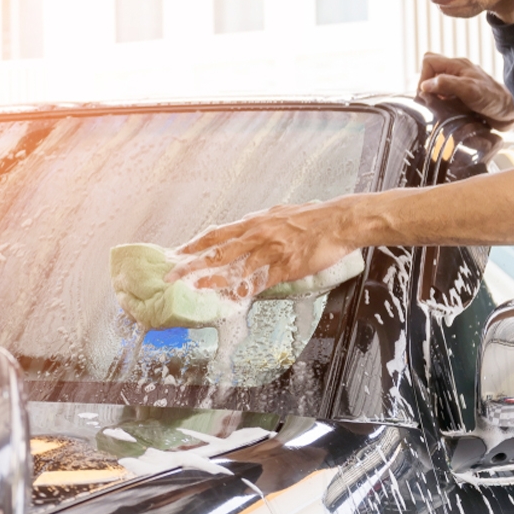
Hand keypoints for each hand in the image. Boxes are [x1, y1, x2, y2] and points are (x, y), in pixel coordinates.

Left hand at [165, 202, 355, 291]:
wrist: (339, 221)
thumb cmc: (312, 218)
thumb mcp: (279, 215)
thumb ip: (260, 227)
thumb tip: (246, 234)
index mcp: (255, 222)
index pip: (217, 234)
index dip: (195, 245)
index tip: (178, 254)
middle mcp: (258, 235)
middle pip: (218, 251)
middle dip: (193, 264)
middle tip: (174, 275)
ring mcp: (270, 251)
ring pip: (235, 267)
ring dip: (212, 280)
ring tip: (194, 288)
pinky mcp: (285, 266)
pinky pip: (261, 281)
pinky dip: (245, 291)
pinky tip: (232, 299)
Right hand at [419, 52, 513, 129]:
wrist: (511, 112)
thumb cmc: (494, 99)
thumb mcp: (469, 90)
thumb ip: (446, 84)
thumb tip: (424, 85)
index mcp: (457, 65)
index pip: (428, 61)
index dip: (423, 77)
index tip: (428, 94)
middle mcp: (456, 72)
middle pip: (429, 73)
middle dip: (426, 89)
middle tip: (433, 103)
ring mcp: (458, 84)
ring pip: (434, 86)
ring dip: (434, 99)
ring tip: (442, 109)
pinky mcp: (460, 96)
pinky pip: (442, 97)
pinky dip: (441, 105)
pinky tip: (448, 113)